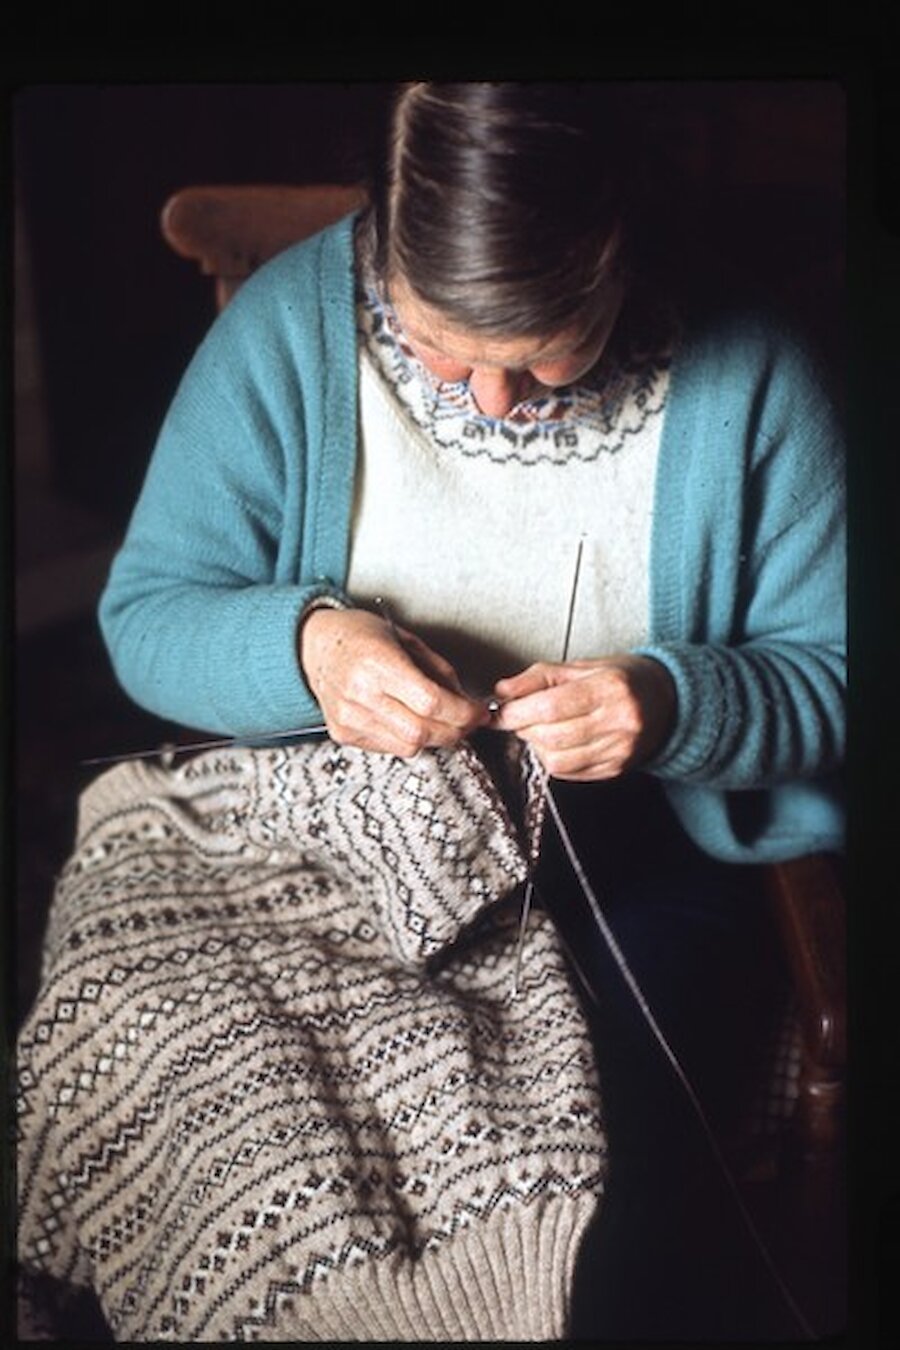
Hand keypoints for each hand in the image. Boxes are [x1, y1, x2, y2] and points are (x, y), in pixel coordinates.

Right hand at [299, 607, 489, 756]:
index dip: (462, 712)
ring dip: (435, 738)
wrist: (314, 647)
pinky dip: (409, 739)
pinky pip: (389, 747)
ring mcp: (349, 717)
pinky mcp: (343, 733)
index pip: (430, 701)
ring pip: (408, 745)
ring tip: (443, 723)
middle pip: (422, 730)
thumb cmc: (359, 636)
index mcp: (377, 662)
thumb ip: (438, 671)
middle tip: (468, 722)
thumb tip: (465, 701)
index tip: (478, 712)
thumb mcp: (406, 639)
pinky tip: (412, 722)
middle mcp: (360, 693)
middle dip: (455, 730)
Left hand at [493, 654, 675, 781]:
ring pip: (558, 760)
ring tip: (543, 728)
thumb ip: (540, 677)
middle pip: (552, 736)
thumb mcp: (583, 665)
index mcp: (611, 687)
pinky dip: (554, 759)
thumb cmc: (623, 679)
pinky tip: (560, 742)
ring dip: (538, 746)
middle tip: (519, 717)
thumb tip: (503, 692)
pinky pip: (569, 773)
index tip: (500, 711)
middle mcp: (619, 721)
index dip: (518, 712)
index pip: (551, 706)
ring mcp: (620, 750)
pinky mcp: (616, 769)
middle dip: (524, 728)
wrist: (667, 701)